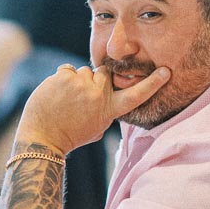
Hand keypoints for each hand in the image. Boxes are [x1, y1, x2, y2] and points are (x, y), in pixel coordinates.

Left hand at [15, 63, 170, 154]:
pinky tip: (55, 95)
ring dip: (75, 81)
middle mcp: (99, 95)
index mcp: (110, 109)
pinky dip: (60, 80)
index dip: (152, 84)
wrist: (43, 139)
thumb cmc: (70, 135)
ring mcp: (82, 84)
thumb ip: (105, 109)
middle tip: (80, 99)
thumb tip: (106, 95)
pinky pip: (66, 69)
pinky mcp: (65, 76)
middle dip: (94, 81)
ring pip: (83, 71)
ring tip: (65, 100)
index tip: (165, 72)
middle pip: (104, 73)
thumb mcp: (96, 128)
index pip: (136, 95)